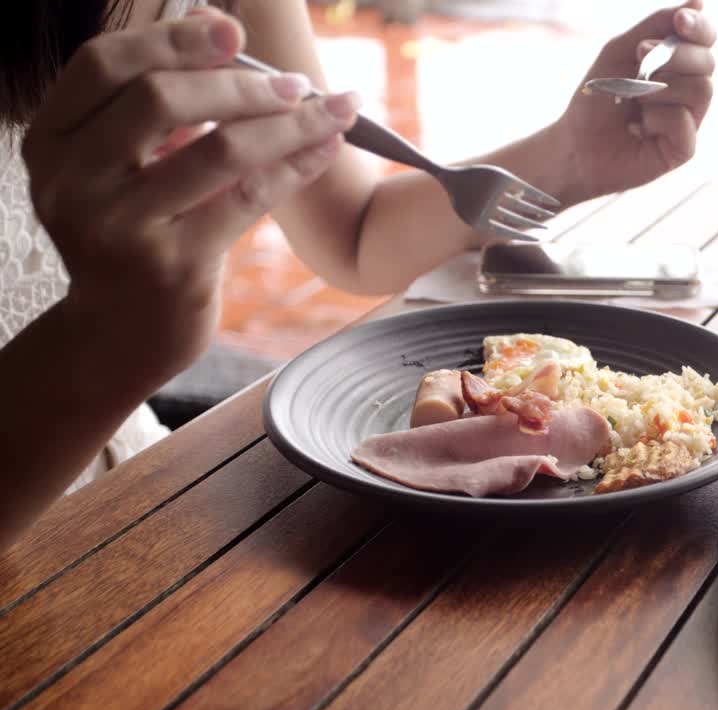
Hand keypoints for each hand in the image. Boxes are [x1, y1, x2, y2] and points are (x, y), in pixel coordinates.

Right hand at [21, 8, 358, 391]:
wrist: (119, 336)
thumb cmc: (132, 238)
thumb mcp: (116, 171)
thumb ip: (151, 114)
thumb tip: (226, 37)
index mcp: (50, 142)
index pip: (102, 64)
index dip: (170, 38)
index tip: (231, 30)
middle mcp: (72, 182)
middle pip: (159, 100)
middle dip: (240, 83)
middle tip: (296, 84)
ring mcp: (120, 228)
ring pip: (217, 149)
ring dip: (287, 123)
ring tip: (332, 110)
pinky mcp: (173, 266)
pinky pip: (247, 197)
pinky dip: (295, 165)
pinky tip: (325, 148)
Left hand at [555, 0, 715, 201]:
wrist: (576, 145)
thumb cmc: (598, 98)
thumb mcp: (620, 51)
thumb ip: (655, 25)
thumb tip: (698, 1)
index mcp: (678, 64)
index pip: (705, 39)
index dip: (699, 27)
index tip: (679, 21)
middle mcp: (689, 90)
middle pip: (707, 62)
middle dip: (675, 55)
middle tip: (640, 57)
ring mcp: (690, 119)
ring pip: (700, 90)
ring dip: (660, 88)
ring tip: (633, 98)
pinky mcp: (684, 148)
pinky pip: (683, 121)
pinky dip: (655, 118)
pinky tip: (638, 128)